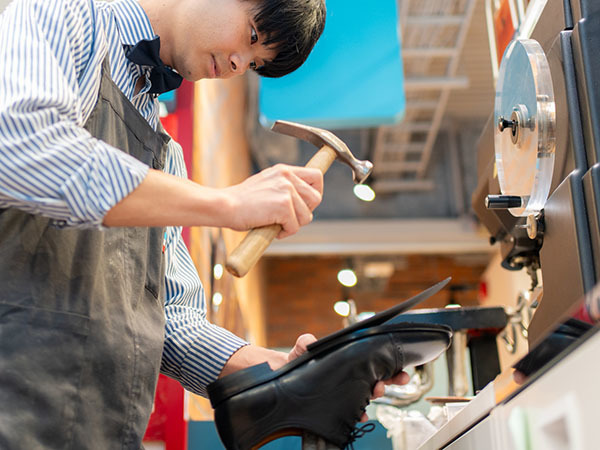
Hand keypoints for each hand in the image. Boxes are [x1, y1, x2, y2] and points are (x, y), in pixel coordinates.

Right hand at [223, 164, 322, 237]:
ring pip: (307, 215)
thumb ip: (284, 188)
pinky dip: (284, 233)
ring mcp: (286, 190)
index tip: (306, 204)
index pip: (316, 175)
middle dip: (305, 212)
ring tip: (276, 224)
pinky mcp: (283, 205)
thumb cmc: (241, 201)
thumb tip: (301, 203)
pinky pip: (294, 227)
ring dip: (294, 224)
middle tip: (288, 218)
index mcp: (284, 170)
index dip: (315, 192)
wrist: (224, 206)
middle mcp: (287, 177)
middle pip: (316, 198)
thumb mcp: (266, 185)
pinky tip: (271, 229)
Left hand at [287, 334, 409, 421]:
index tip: (399, 366)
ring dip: (377, 393)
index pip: (373, 360)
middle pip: (378, 377)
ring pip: (369, 394)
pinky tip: (362, 414)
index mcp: (349, 361)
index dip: (389, 363)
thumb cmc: (298, 361)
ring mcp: (346, 391)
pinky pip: (354, 411)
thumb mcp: (302, 349)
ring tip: (376, 391)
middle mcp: (352, 376)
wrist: (286, 378)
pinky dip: (360, 414)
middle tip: (398, 378)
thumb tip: (308, 341)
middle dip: (392, 378)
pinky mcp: (338, 405)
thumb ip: (305, 342)